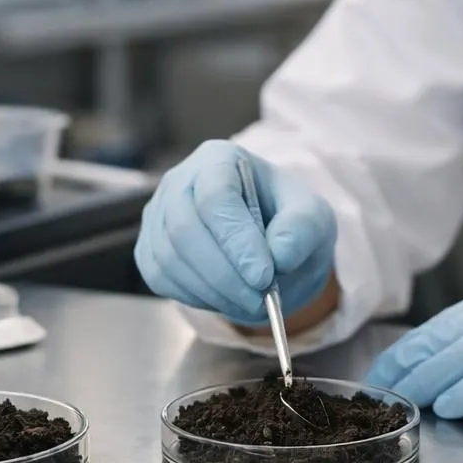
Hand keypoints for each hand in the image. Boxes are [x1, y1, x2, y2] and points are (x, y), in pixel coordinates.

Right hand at [135, 140, 336, 326]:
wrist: (269, 243)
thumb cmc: (288, 221)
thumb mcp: (312, 217)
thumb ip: (302, 230)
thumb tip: (281, 255)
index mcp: (219, 159)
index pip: (215, 197)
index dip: (237, 240)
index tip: (264, 276)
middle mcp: (179, 181)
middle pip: (185, 229)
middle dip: (225, 274)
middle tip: (260, 300)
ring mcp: (158, 215)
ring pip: (170, 258)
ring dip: (213, 291)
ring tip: (251, 303)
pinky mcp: (150, 248)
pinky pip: (161, 278)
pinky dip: (195, 297)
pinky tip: (226, 298)